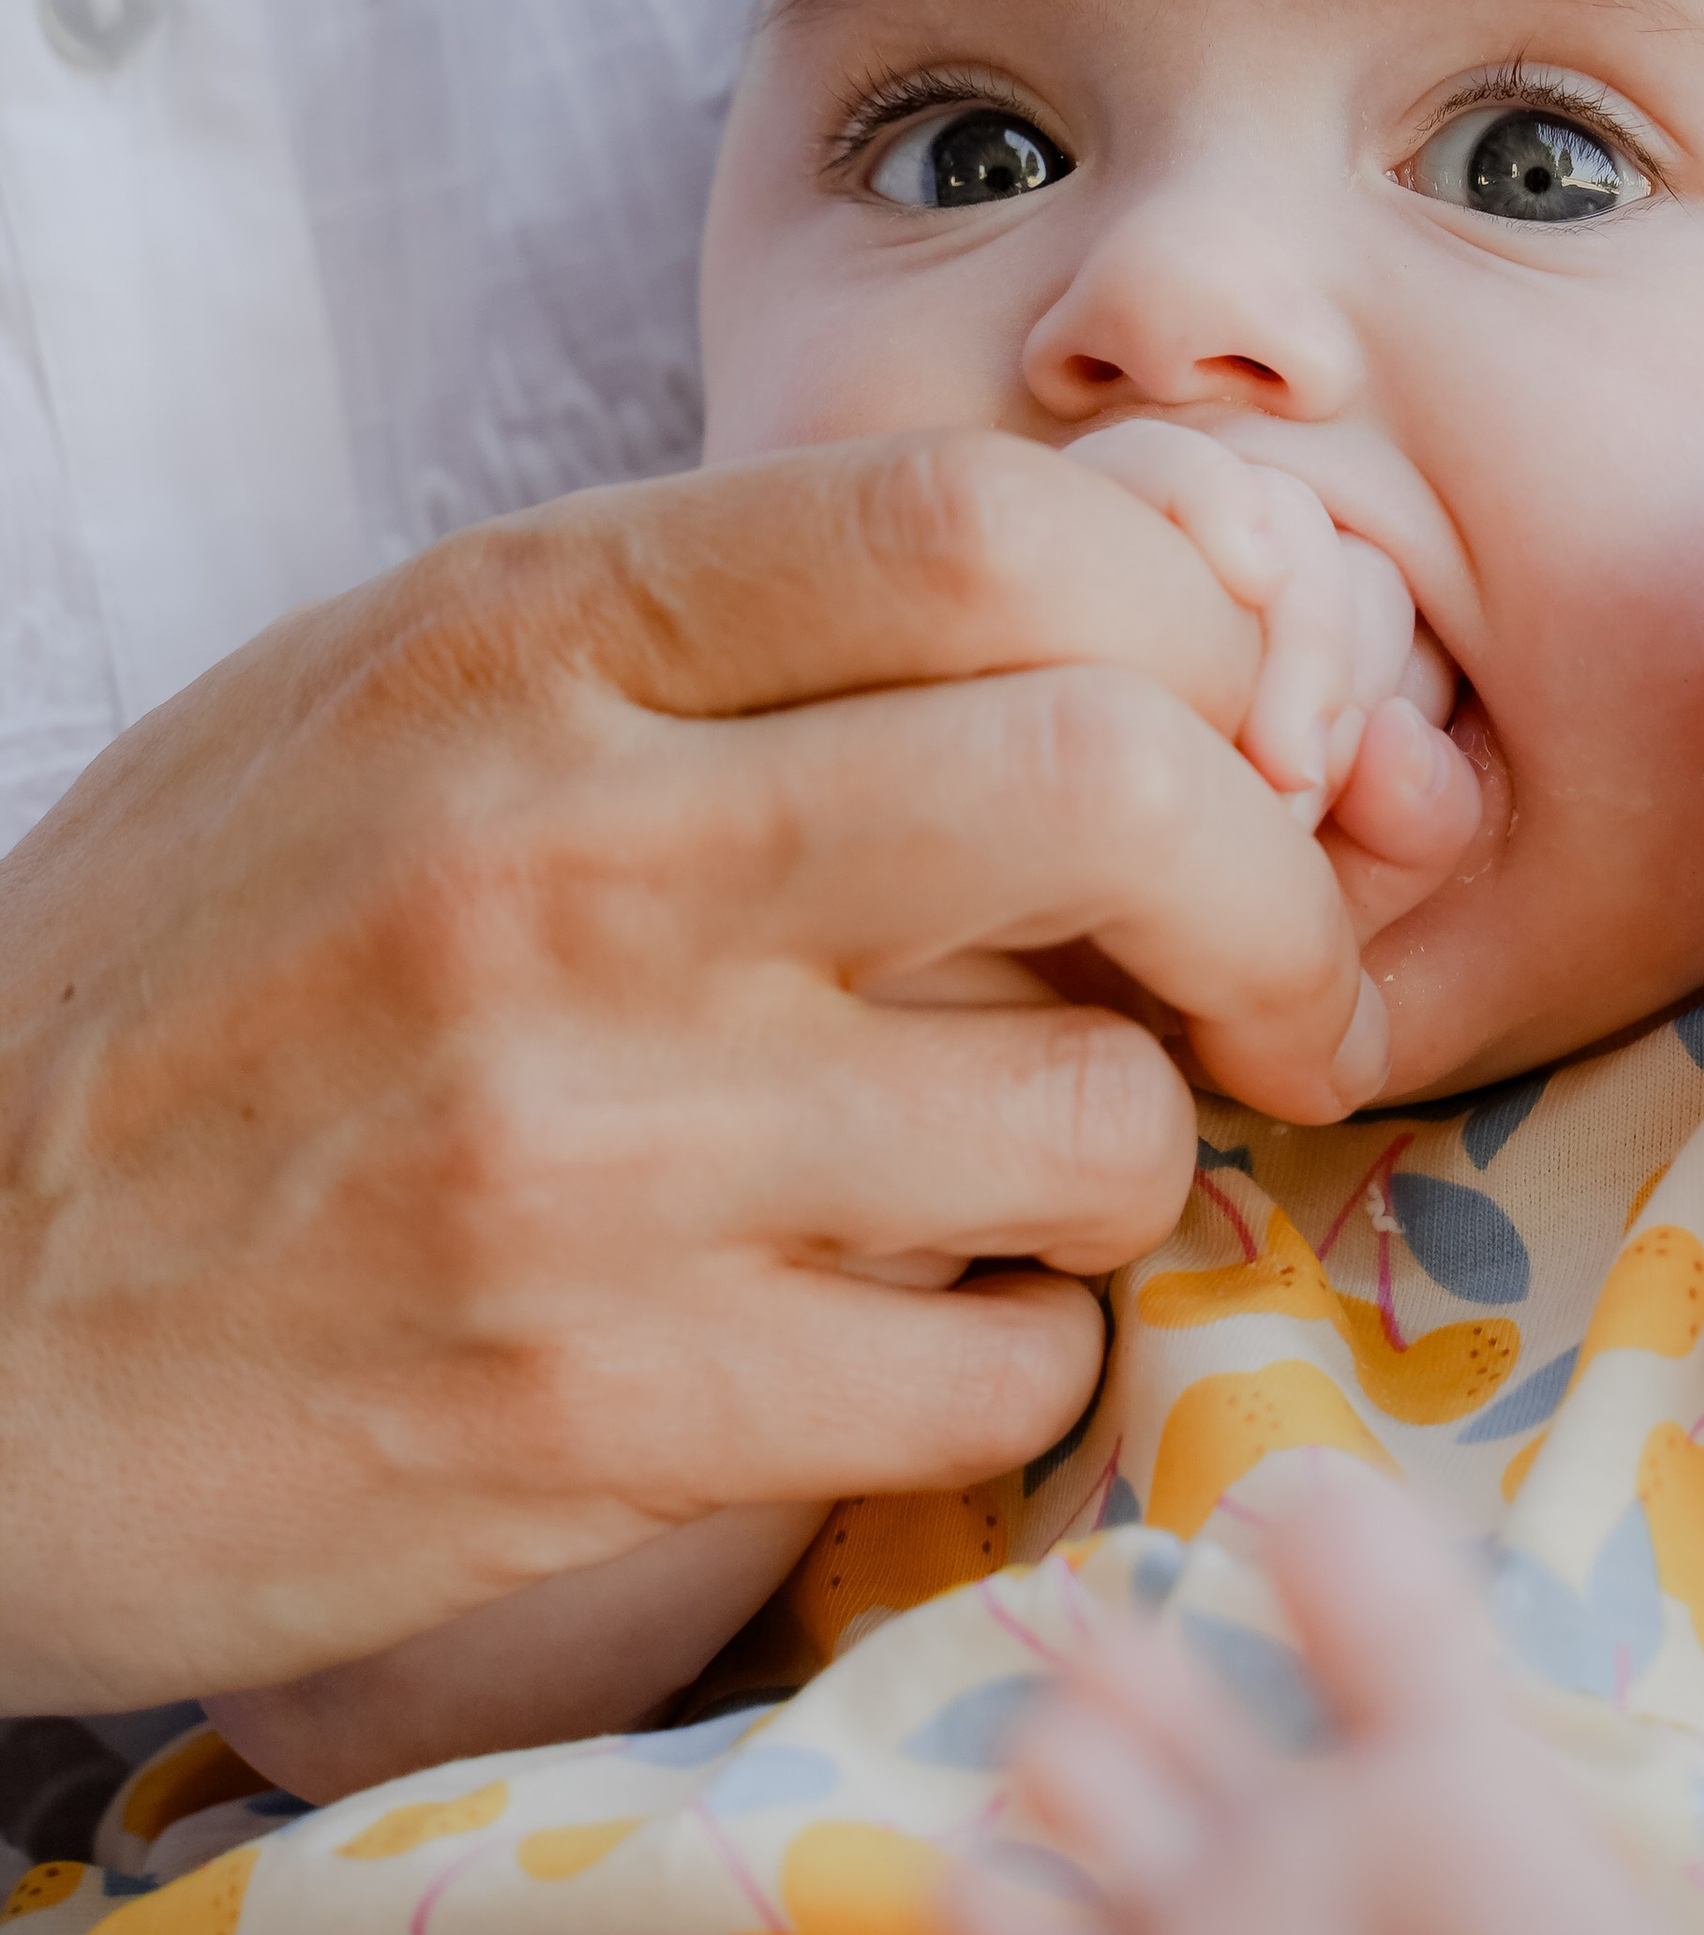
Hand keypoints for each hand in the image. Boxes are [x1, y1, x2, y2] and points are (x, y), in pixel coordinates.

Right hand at [0, 434, 1474, 1712]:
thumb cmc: (196, 974)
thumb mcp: (409, 694)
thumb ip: (729, 639)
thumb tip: (1118, 630)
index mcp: (528, 630)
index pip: (992, 525)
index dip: (1199, 625)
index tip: (1235, 735)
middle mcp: (574, 855)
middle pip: (1118, 786)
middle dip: (1276, 897)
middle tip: (1271, 981)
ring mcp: (591, 1142)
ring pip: (1100, 1116)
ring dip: (1137, 1155)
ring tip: (1032, 1167)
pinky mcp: (596, 1409)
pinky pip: (994, 1367)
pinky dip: (1020, 1351)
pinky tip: (915, 1326)